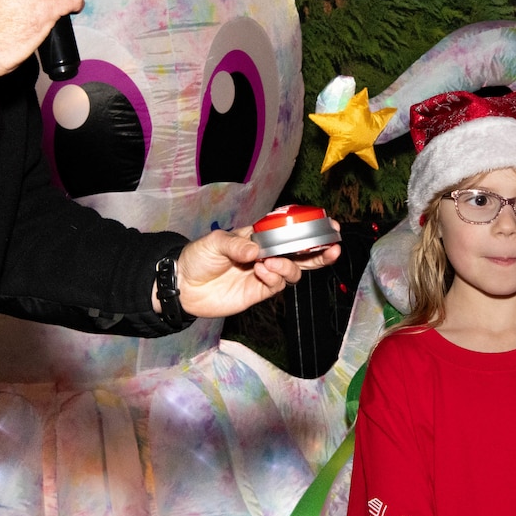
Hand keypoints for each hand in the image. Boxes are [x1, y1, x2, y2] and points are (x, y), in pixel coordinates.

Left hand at [165, 226, 341, 318]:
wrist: (183, 286)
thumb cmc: (198, 257)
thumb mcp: (214, 243)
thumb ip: (237, 245)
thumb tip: (257, 252)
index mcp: (258, 236)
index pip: (288, 230)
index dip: (307, 227)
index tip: (325, 224)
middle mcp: (266, 254)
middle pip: (301, 253)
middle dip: (319, 250)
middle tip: (333, 246)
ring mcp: (265, 274)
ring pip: (293, 270)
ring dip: (289, 266)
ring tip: (271, 263)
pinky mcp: (259, 292)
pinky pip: (278, 285)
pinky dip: (275, 278)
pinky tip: (262, 272)